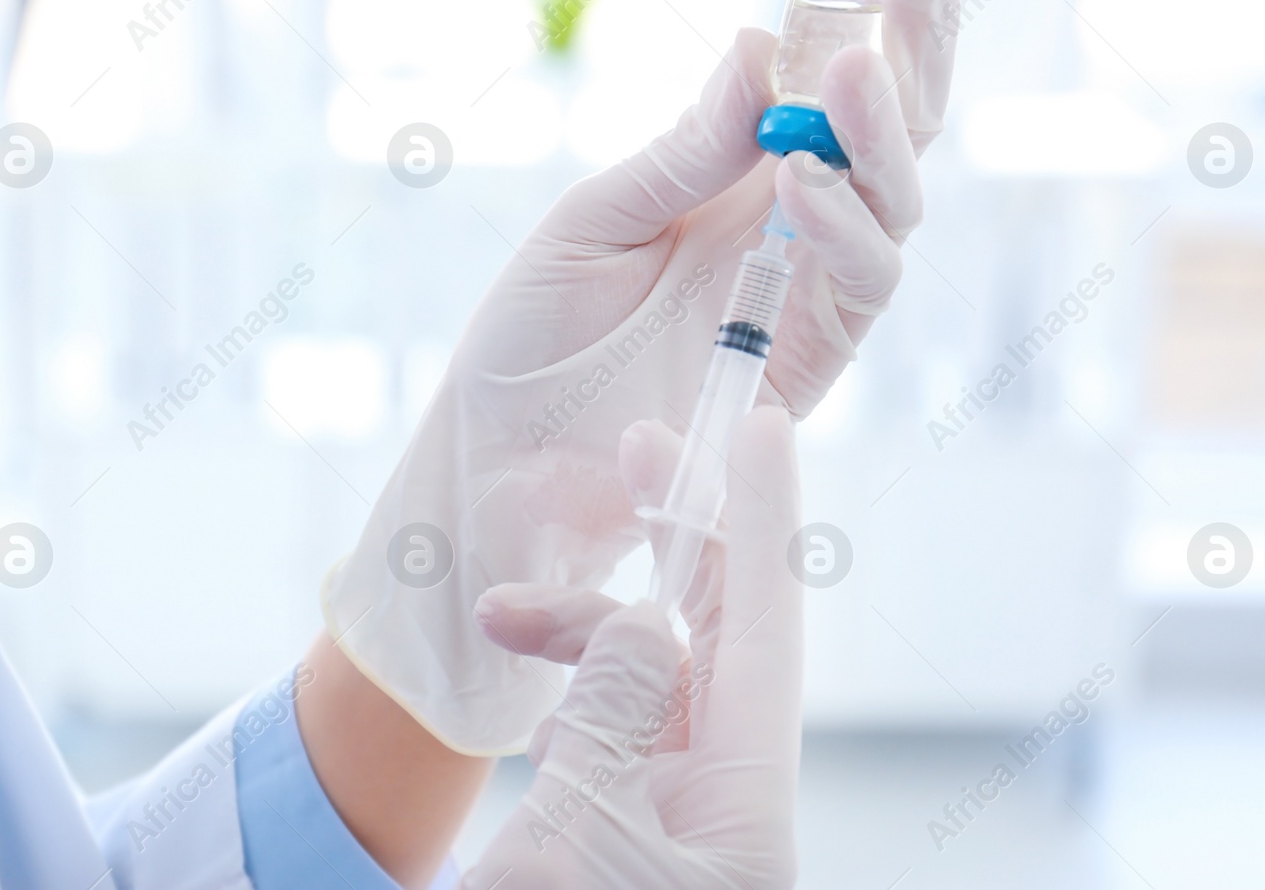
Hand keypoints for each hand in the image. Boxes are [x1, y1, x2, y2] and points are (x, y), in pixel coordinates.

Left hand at [322, 0, 988, 754]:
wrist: (503, 461)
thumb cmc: (536, 337)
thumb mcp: (597, 218)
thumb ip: (685, 149)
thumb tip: (765, 49)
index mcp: (742, 167)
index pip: (841, 68)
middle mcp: (792, 221)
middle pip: (896, 122)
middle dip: (917, 41)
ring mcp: (808, 290)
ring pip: (898, 198)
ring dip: (883, 129)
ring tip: (852, 72)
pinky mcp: (808, 360)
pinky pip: (862, 284)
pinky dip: (845, 228)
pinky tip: (805, 182)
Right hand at [464, 406, 802, 888]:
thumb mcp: (577, 834)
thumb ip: (615, 718)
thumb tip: (644, 624)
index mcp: (743, 808)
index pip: (763, 632)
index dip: (763, 520)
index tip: (764, 428)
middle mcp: (723, 805)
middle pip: (713, 638)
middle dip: (675, 540)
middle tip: (641, 447)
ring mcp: (675, 820)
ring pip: (646, 685)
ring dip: (580, 639)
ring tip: (500, 615)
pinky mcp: (625, 837)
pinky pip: (611, 737)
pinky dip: (573, 704)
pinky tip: (532, 722)